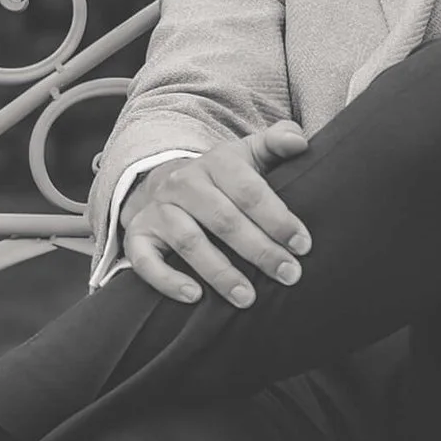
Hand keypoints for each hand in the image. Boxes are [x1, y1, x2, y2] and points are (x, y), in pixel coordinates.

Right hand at [122, 125, 311, 308]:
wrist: (165, 182)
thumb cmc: (222, 178)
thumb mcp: (249, 154)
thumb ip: (277, 142)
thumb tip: (299, 142)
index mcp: (216, 163)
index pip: (249, 190)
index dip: (277, 218)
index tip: (302, 245)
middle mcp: (183, 184)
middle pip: (223, 219)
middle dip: (259, 250)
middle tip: (289, 275)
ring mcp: (158, 210)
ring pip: (188, 241)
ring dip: (220, 272)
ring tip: (248, 298)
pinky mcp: (138, 235)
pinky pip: (145, 260)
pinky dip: (167, 280)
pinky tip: (194, 297)